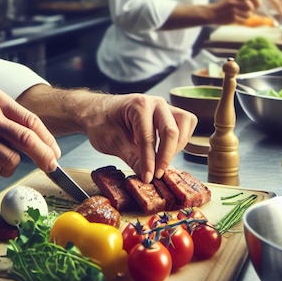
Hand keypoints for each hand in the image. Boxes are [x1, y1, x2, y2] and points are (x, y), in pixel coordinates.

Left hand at [82, 93, 197, 183]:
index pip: (148, 137)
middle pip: (171, 131)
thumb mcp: (112, 142)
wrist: (97, 111)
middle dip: (165, 156)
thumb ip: (132, 159)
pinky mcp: (168, 113)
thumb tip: (148, 177)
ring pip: (184, 125)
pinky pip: (184, 124)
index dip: (149, 161)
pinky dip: (180, 139)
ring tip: (161, 162)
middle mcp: (155, 102)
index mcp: (138, 105)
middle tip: (157, 174)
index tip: (149, 178)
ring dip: (176, 147)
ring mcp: (164, 106)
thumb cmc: (101, 121)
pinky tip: (166, 151)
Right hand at [210, 0, 260, 24]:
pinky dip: (243, 19)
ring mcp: (232, 8)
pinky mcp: (232, 16)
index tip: (257, 3)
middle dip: (253, 8)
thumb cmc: (225, 7)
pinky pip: (243, 19)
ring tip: (243, 14)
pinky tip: (238, 18)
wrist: (213, 13)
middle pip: (249, 4)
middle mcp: (233, 0)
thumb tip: (258, 2)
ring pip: (248, 13)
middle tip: (253, 9)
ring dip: (248, 15)